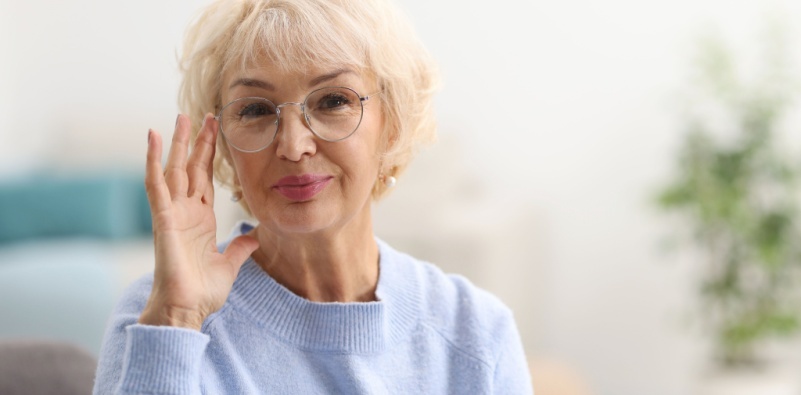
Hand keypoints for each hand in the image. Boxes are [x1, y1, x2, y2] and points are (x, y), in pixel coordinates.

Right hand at [138, 114, 258, 330]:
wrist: (187, 309)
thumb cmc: (203, 291)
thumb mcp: (229, 264)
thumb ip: (240, 247)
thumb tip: (254, 236)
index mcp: (201, 218)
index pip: (206, 178)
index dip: (210, 155)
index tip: (216, 132)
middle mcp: (186, 211)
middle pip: (191, 167)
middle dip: (197, 141)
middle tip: (203, 114)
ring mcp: (172, 213)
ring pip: (173, 169)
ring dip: (176, 143)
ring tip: (180, 117)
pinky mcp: (163, 218)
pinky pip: (156, 184)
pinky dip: (153, 159)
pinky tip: (153, 137)